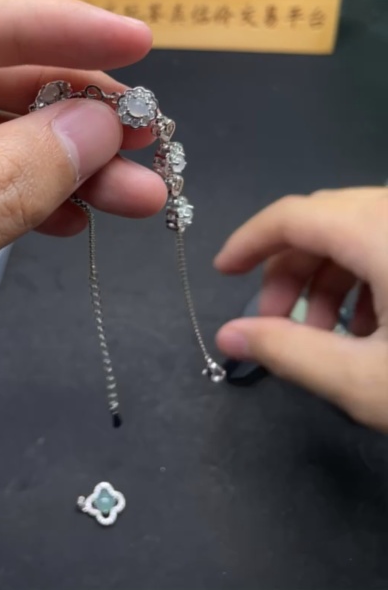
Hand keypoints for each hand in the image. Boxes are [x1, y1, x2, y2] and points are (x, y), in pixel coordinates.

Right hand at [215, 188, 387, 431]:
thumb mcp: (366, 381)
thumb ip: (289, 352)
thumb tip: (227, 336)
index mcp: (380, 231)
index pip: (293, 215)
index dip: (249, 242)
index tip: (224, 274)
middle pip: (323, 220)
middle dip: (290, 270)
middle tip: (278, 325)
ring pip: (356, 228)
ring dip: (329, 277)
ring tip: (328, 338)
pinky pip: (386, 238)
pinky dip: (366, 273)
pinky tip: (371, 327)